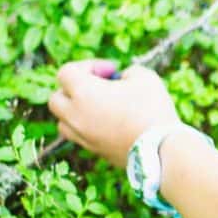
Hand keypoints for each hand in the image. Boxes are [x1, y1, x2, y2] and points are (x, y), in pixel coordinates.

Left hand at [48, 59, 183, 168]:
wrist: (161, 150)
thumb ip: (128, 72)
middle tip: (100, 88)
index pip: (66, 72)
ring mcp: (82, 136)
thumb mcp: (145, 77)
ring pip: (63, 121)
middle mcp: (75, 115)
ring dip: (76, 111)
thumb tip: (123, 79)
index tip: (112, 71)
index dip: (89, 66)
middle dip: (74, 89)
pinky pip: (80, 137)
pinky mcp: (94, 151)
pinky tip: (111, 124)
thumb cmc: (152, 109)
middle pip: (56, 98)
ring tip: (101, 109)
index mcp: (83, 92)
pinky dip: (88, 128)